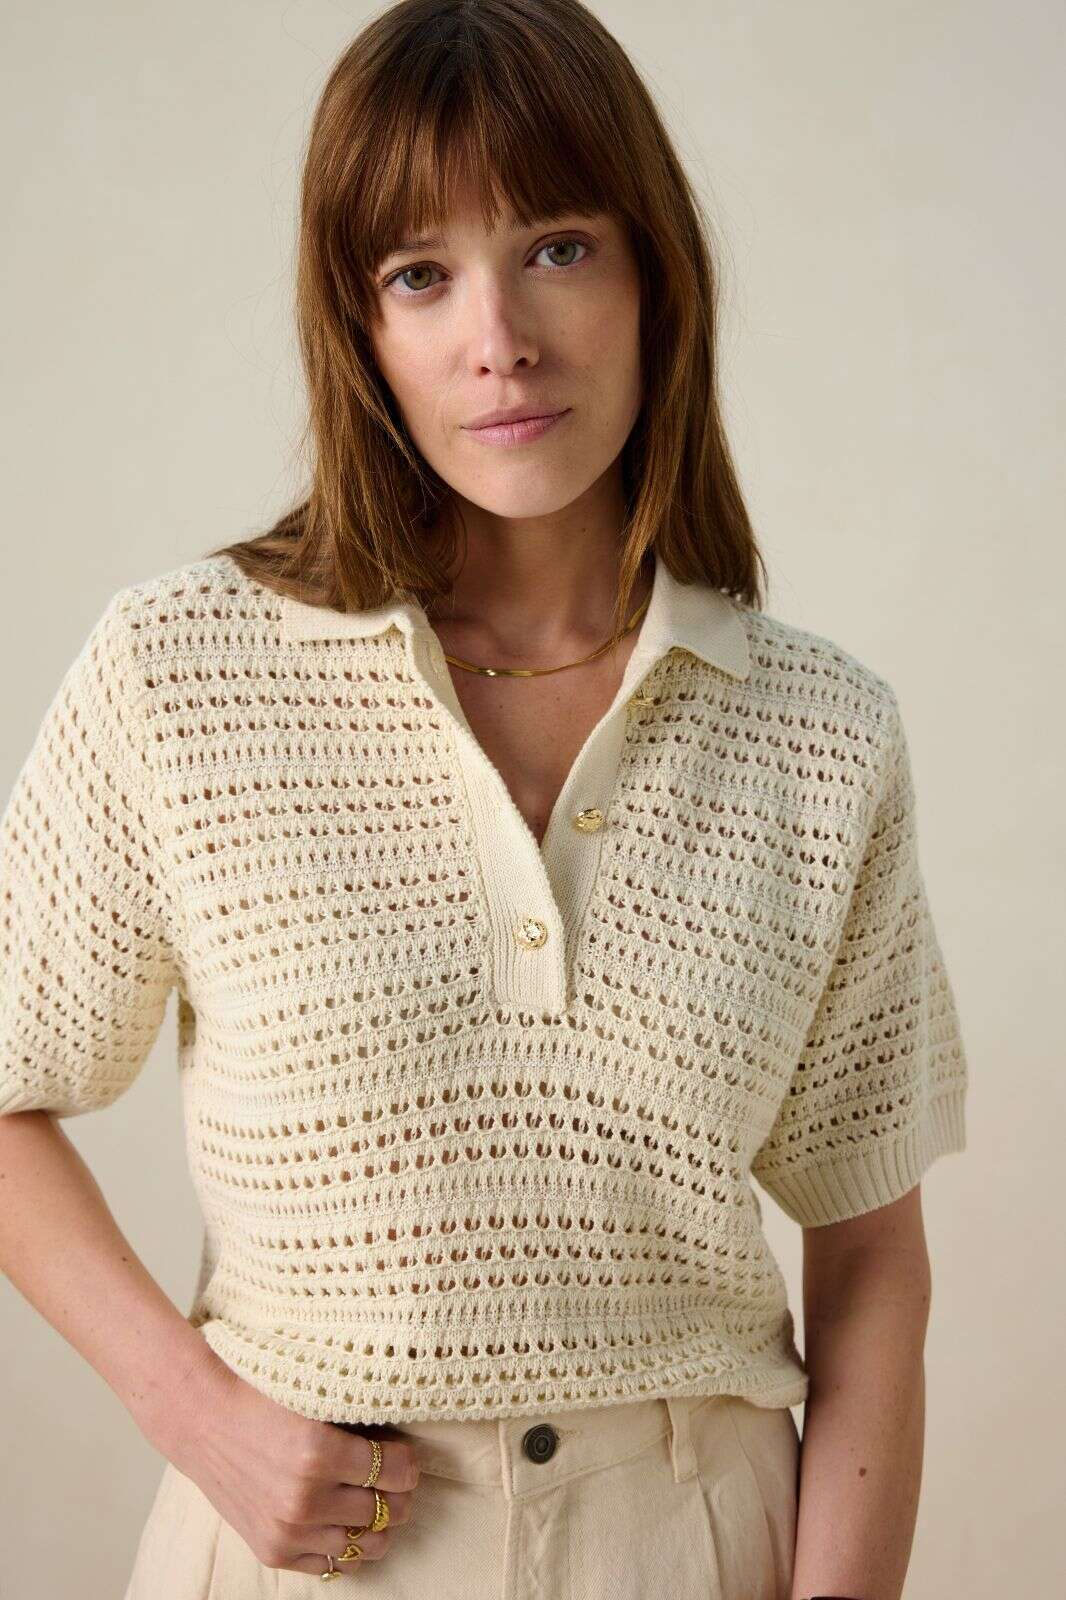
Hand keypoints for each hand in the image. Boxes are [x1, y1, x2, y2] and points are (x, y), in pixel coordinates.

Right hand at [146, 1341, 420, 1577]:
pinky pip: (332, 1563)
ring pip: (367, 1544)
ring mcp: (289, 1531)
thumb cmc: (262, 1398)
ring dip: (377, 1523)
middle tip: (393, 1478)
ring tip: (372, 1501)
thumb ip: (358, 1421)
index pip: (398, 1471)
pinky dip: (346, 1544)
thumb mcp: (316, 1399)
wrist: (203, 1420)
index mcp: (320, 1452)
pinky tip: (343, 1520)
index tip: (403, 1454)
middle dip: (398, 1493)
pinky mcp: (274, 1551)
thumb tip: (402, 1439)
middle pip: (388, 1510)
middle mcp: (306, 1499)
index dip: (407, 1461)